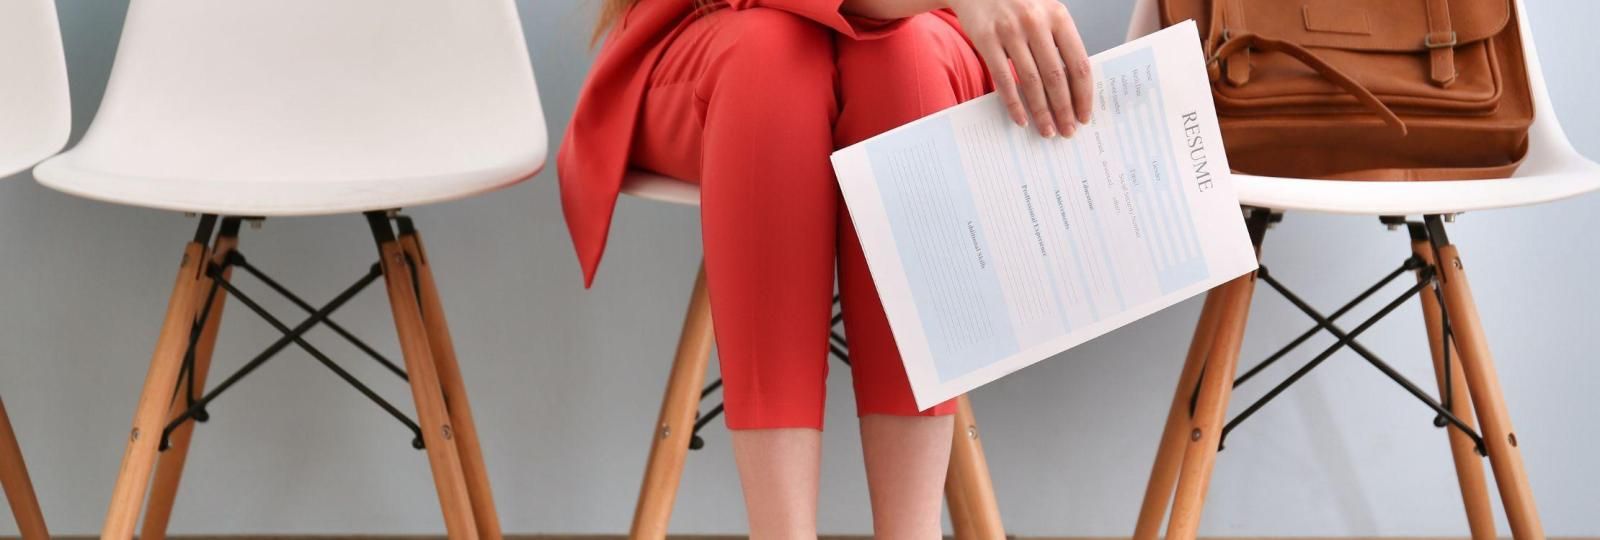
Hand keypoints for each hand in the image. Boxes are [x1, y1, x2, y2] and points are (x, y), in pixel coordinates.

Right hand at [948, 0, 1092, 136]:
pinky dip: (1013, 103)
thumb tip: (1074, 87)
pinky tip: (1021, 119)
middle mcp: (1036, 22)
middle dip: (1064, 109)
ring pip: (1031, 81)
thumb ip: (1059, 41)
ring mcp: (1010, 31)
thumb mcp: (1045, 12)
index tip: (1084, 115)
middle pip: (1056, 77)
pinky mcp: (986, 39)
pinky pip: (1002, 79)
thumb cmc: (1017, 2)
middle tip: (1068, 131)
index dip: (1083, 94)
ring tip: (1047, 130)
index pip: (1078, 63)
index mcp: (1058, 16)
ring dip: (1041, 111)